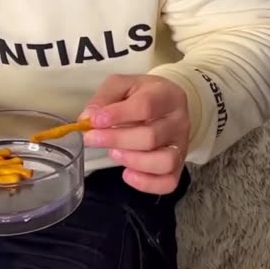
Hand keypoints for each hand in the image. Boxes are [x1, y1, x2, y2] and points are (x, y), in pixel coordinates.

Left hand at [81, 74, 189, 194]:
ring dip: (133, 161)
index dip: (118, 115)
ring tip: (114, 153)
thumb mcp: (122, 85)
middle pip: (151, 137)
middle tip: (92, 139)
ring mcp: (181, 145)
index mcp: (167, 95)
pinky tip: (127, 174)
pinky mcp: (178, 165)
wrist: (166, 104)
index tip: (94, 121)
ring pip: (164, 162)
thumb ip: (104, 98)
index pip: (146, 106)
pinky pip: (168, 182)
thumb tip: (88, 118)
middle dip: (116, 140)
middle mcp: (179, 121)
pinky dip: (146, 183)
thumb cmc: (142, 94)